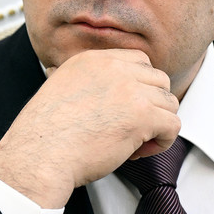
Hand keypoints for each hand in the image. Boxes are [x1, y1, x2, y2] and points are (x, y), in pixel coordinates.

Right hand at [0, 48, 179, 207]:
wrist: (40, 154)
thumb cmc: (45, 134)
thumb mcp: (58, 89)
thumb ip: (80, 81)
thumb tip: (75, 81)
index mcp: (93, 59)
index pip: (138, 61)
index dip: (140, 86)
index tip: (127, 109)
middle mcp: (114, 68)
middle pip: (159, 80)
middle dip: (152, 105)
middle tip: (132, 129)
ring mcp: (130, 90)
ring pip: (169, 102)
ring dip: (157, 124)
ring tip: (134, 143)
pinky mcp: (142, 115)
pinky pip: (173, 125)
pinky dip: (162, 142)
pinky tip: (138, 151)